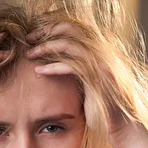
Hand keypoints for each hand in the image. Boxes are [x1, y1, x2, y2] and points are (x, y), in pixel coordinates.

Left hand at [26, 22, 136, 145]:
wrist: (119, 122)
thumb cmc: (101, 103)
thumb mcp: (87, 79)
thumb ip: (76, 66)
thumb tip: (55, 60)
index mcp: (98, 47)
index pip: (73, 25)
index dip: (52, 25)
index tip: (35, 34)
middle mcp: (100, 50)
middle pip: (69, 28)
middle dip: (45, 31)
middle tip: (28, 38)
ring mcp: (99, 62)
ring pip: (67, 44)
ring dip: (45, 48)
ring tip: (30, 55)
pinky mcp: (95, 77)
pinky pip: (69, 66)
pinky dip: (51, 67)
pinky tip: (38, 72)